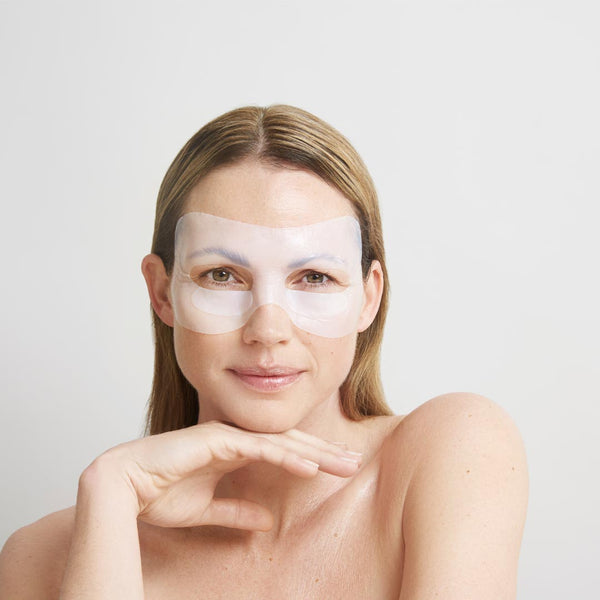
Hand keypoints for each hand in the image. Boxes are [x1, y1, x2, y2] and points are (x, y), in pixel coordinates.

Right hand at [84, 421, 360, 531]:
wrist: (122, 486)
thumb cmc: (158, 493)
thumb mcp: (208, 510)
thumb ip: (237, 511)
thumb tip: (267, 519)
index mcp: (235, 450)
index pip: (282, 452)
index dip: (311, 458)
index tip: (337, 468)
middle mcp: (236, 437)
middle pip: (289, 443)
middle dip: (324, 451)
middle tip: (354, 462)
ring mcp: (227, 435)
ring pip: (281, 441)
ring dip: (314, 452)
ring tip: (343, 463)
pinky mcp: (217, 439)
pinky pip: (259, 447)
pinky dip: (286, 455)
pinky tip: (309, 465)